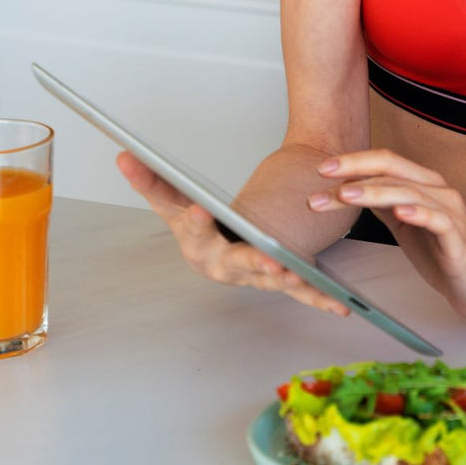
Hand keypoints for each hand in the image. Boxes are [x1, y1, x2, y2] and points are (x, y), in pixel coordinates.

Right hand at [115, 151, 347, 315]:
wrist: (216, 251)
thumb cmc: (197, 225)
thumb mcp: (172, 201)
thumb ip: (150, 180)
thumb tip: (124, 155)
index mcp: (198, 246)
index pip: (193, 230)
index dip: (196, 220)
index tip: (199, 209)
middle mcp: (226, 266)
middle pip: (236, 263)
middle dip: (251, 260)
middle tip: (265, 258)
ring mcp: (253, 275)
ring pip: (269, 278)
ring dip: (285, 278)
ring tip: (299, 275)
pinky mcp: (279, 280)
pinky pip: (299, 291)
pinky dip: (319, 299)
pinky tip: (341, 308)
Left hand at [309, 149, 465, 320]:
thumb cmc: (444, 254)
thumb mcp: (405, 225)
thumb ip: (384, 204)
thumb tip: (350, 187)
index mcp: (424, 185)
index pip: (386, 162)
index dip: (354, 161)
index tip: (321, 168)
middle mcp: (438, 191)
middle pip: (394, 169)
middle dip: (356, 169)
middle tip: (324, 174)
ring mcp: (449, 212)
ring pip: (410, 192)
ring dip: (375, 192)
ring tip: (346, 194)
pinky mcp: (457, 238)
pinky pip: (438, 220)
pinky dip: (418, 213)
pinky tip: (399, 212)